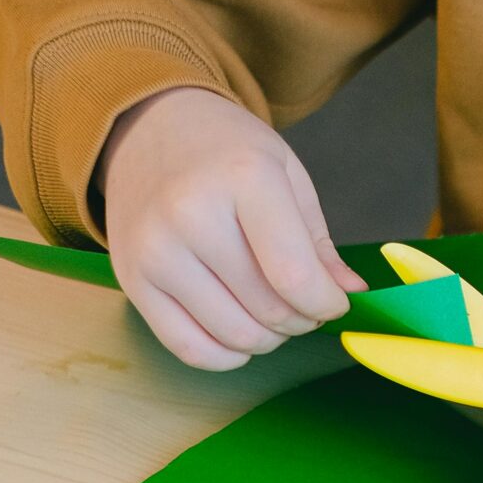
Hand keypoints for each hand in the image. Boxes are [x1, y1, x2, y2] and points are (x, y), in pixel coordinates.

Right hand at [98, 86, 366, 369]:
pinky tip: (239, 331)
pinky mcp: (131, 280)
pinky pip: (190, 349)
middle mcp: (190, 214)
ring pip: (235, 336)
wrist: (147, 127)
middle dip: (302, 320)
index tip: (334, 301)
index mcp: (242, 178)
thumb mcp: (286, 175)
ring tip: (272, 312)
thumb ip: (318, 242)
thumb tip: (350, 294)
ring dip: (269, 339)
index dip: (327, 304)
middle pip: (268, 310)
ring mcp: (155, 251)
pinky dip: (227, 355)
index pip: (295, 276)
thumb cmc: (226, 151)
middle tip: (303, 304)